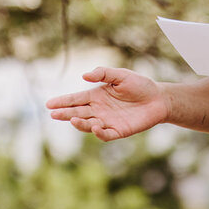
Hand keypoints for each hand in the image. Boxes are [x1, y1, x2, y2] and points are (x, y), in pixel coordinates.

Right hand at [46, 66, 167, 140]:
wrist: (158, 98)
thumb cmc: (139, 85)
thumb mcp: (121, 75)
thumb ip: (104, 74)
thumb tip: (84, 76)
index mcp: (97, 95)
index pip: (76, 99)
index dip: (62, 102)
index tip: (49, 104)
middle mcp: (99, 110)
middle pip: (78, 112)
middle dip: (65, 114)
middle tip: (53, 114)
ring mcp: (107, 121)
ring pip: (88, 124)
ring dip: (80, 123)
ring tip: (73, 119)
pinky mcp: (118, 131)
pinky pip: (105, 134)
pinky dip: (99, 132)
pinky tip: (97, 126)